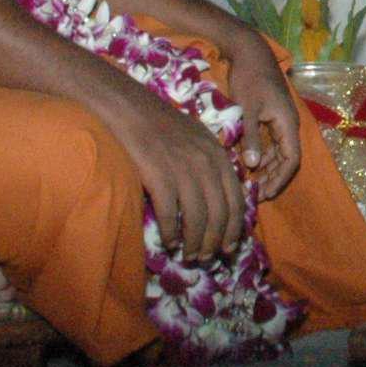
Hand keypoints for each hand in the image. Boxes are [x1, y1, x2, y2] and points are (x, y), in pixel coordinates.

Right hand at [100, 81, 243, 260]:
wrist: (129, 108)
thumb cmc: (161, 124)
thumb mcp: (198, 139)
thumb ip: (212, 164)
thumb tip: (218, 197)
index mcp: (219, 155)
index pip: (236, 200)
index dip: (234, 228)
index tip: (229, 247)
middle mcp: (206, 164)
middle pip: (219, 214)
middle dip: (215, 241)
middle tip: (207, 258)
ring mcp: (183, 170)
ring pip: (197, 219)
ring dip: (194, 243)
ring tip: (189, 255)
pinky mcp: (159, 176)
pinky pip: (170, 215)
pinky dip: (171, 233)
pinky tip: (168, 243)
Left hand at [219, 28, 304, 200]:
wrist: (250, 52)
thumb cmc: (249, 78)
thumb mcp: (248, 109)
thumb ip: (250, 137)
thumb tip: (252, 165)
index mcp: (287, 123)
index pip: (292, 159)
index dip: (280, 179)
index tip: (265, 193)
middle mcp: (288, 124)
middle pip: (286, 158)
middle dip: (273, 177)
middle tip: (256, 194)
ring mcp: (280, 120)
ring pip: (278, 151)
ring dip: (267, 167)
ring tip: (251, 182)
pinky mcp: (271, 116)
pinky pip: (271, 142)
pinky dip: (262, 154)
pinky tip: (247, 162)